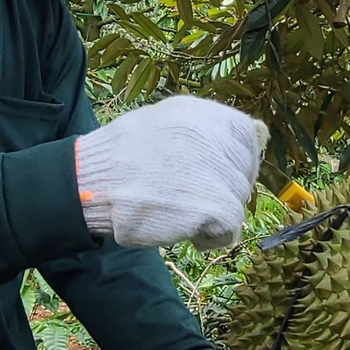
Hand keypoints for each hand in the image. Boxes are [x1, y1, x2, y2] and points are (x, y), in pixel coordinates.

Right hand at [75, 95, 265, 249]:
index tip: (215, 173)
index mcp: (205, 114)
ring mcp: (219, 172)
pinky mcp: (216, 205)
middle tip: (187, 195)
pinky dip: (211, 236)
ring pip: (238, 200)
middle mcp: (217, 138)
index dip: (236, 159)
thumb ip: (209, 126)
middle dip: (223, 188)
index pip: (251, 136)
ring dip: (214, 211)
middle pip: (244, 172)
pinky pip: (231, 228)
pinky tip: (186, 231)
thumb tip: (258, 133)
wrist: (91, 183)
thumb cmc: (122, 156)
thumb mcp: (167, 119)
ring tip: (179, 210)